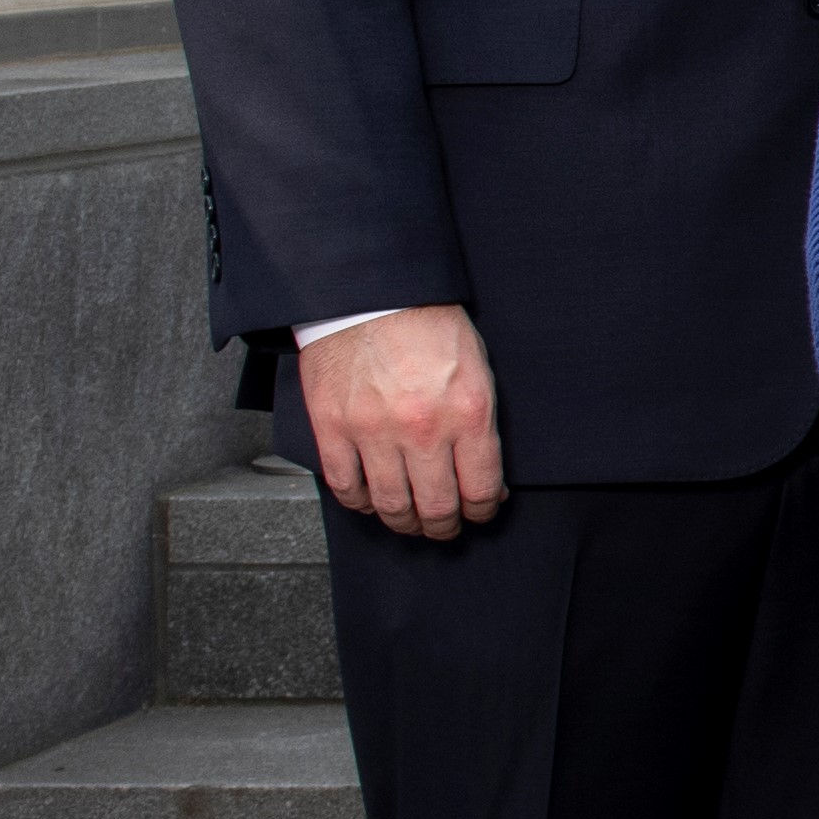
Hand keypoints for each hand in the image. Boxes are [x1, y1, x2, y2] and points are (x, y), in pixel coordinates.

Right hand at [295, 307, 503, 539]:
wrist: (370, 292)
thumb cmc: (428, 323)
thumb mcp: (478, 368)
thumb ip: (481, 425)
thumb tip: (486, 477)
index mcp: (467, 412)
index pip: (481, 489)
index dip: (482, 510)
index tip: (480, 511)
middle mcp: (422, 428)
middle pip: (436, 507)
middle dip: (445, 526)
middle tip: (445, 526)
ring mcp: (372, 430)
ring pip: (391, 505)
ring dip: (404, 521)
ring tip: (411, 521)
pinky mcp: (332, 427)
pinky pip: (346, 486)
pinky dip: (361, 502)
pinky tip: (372, 500)